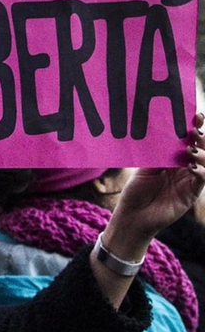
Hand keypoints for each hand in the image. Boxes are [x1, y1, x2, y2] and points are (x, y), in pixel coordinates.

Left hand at [104, 112, 204, 258]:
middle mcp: (185, 168)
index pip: (190, 140)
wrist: (133, 215)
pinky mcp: (191, 194)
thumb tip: (161, 130)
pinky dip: (201, 171)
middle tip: (195, 131)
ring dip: (203, 154)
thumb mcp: (144, 167)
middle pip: (203, 150)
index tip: (196, 116)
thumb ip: (156, 152)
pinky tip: (192, 166)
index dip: (195, 128)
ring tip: (190, 150)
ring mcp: (190, 181)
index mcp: (174, 159)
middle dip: (202, 138)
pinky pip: (202, 180)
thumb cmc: (136, 191)